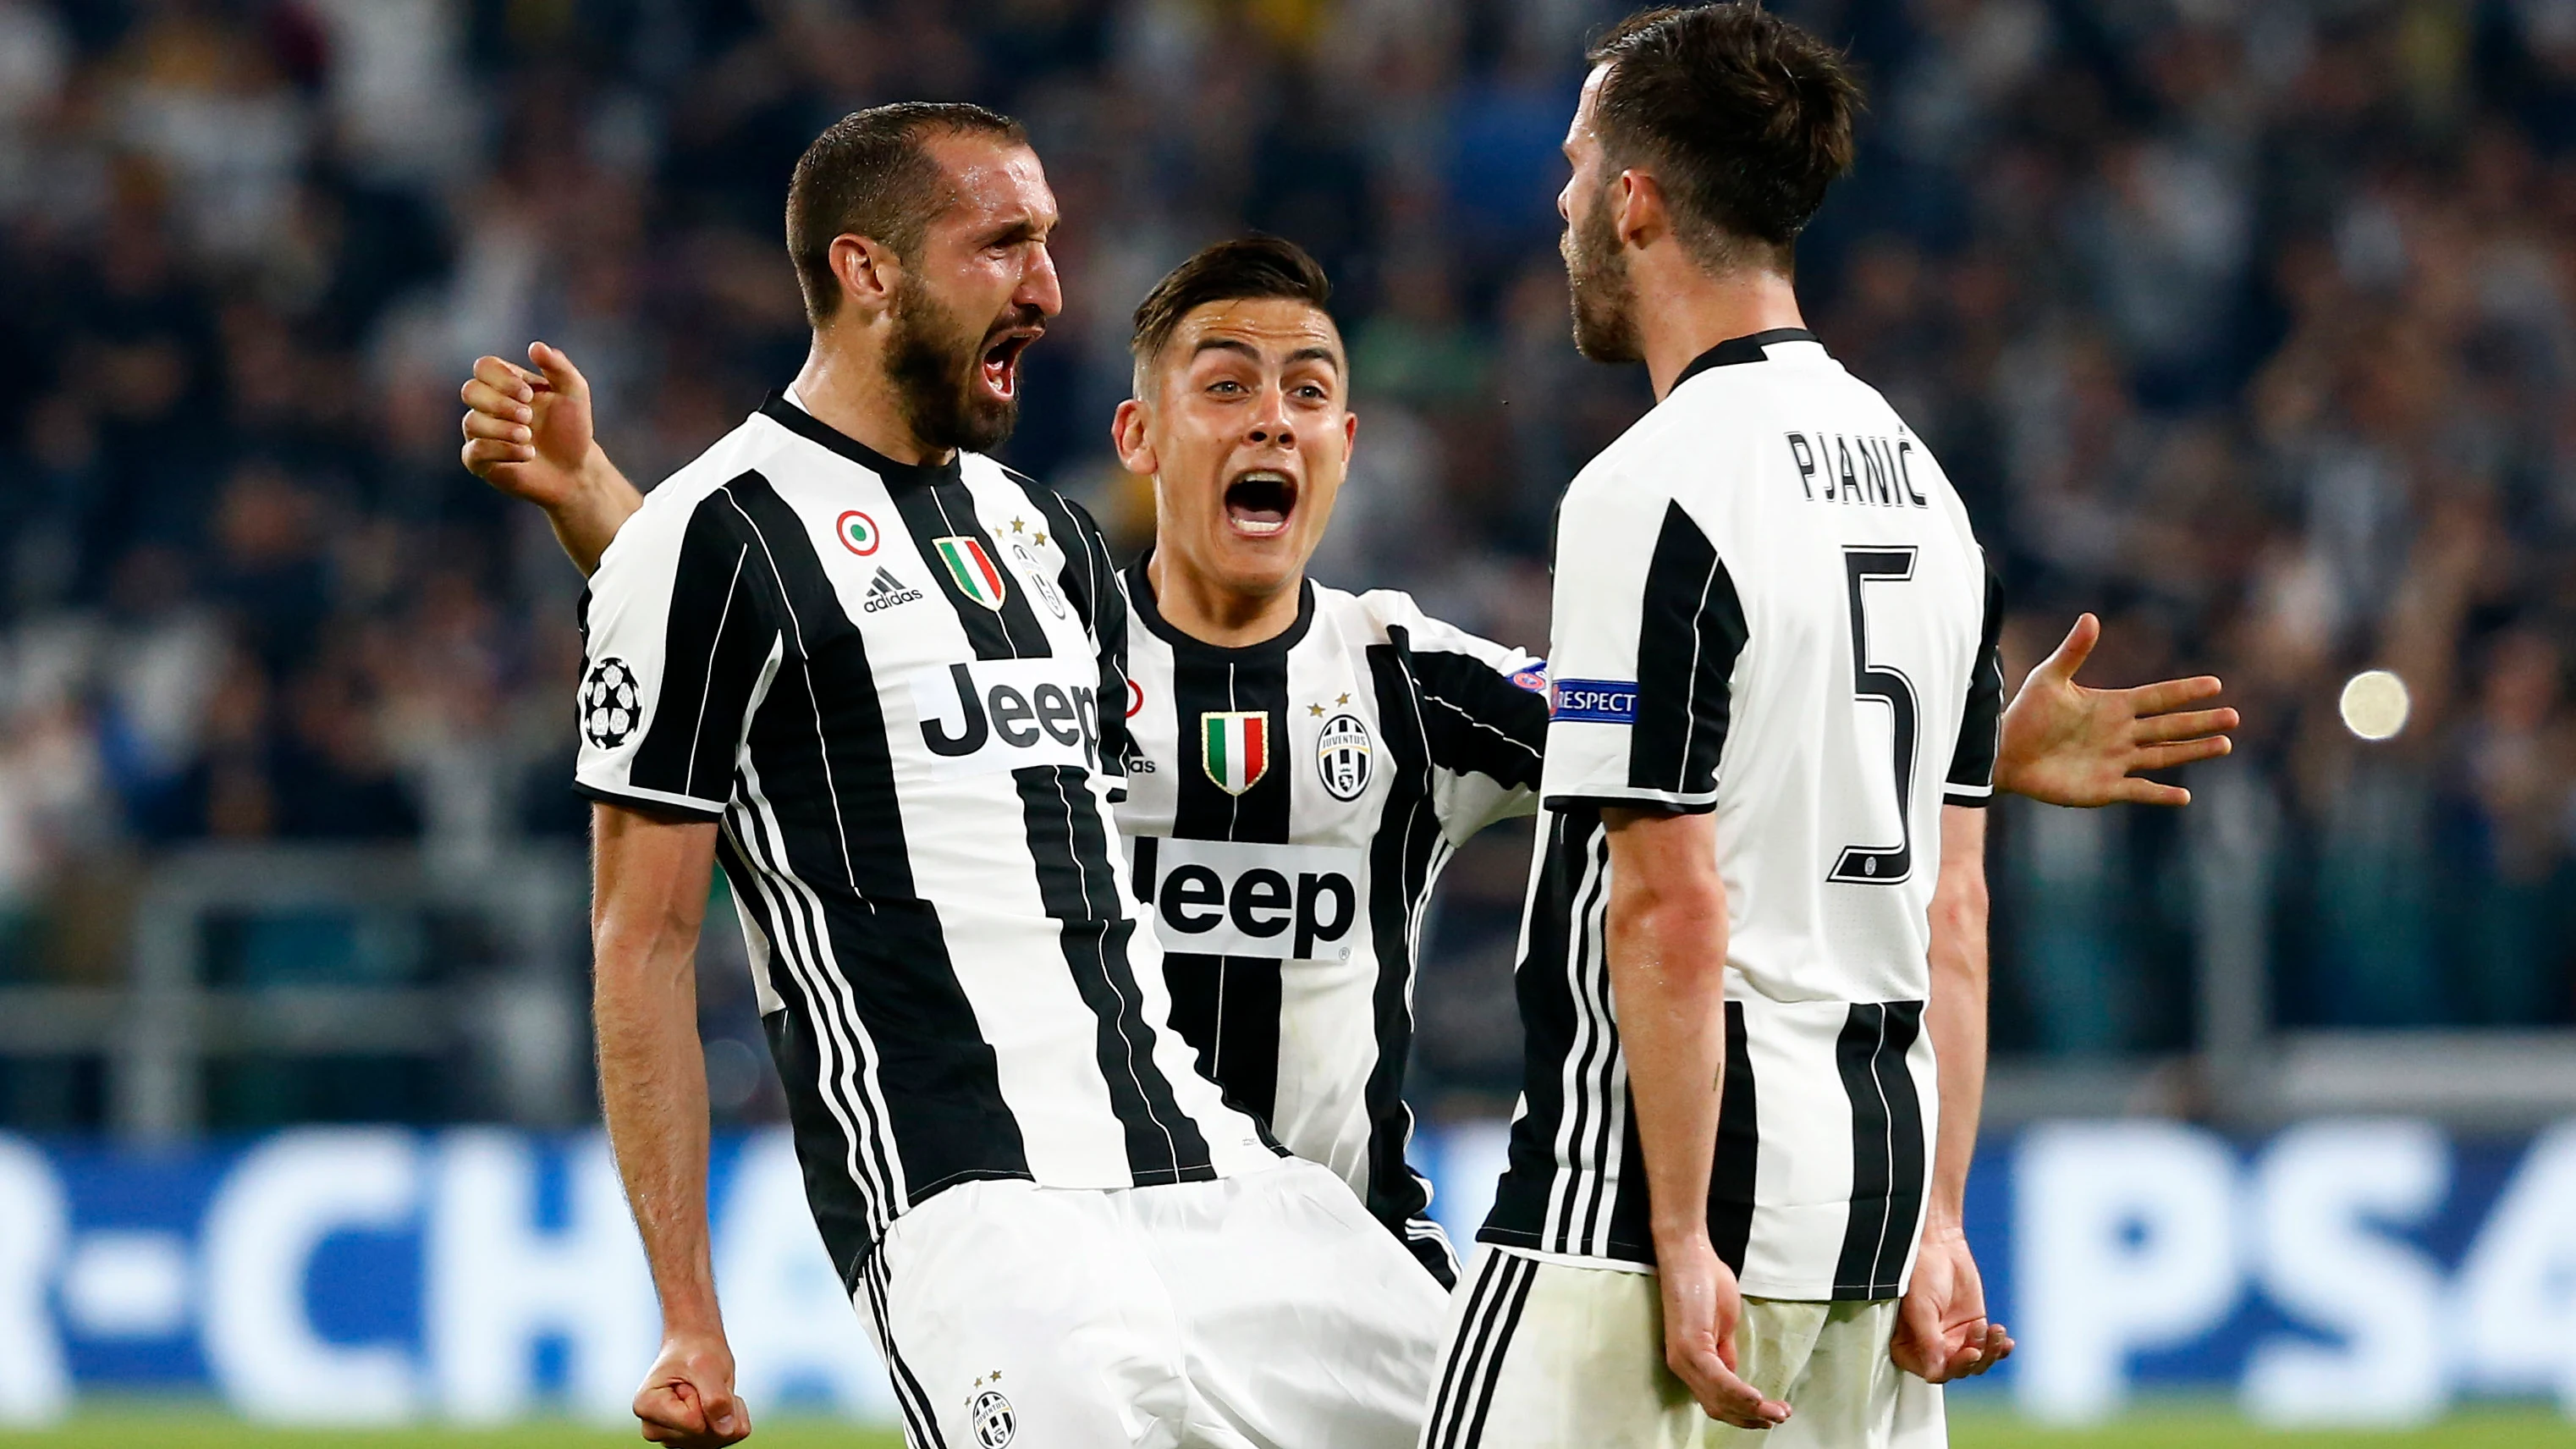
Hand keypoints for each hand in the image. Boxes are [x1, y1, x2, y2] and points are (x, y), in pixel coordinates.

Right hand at [460, 341, 602, 510]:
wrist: (576, 468)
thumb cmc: (572, 428)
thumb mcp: (574, 392)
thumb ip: (558, 367)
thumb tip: (535, 346)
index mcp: (505, 383)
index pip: (484, 367)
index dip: (502, 378)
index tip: (529, 394)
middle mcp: (487, 405)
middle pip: (470, 390)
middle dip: (499, 403)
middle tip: (528, 416)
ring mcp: (480, 433)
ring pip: (471, 422)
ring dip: (502, 429)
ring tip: (528, 437)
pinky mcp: (480, 461)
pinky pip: (474, 452)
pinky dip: (501, 450)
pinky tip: (527, 453)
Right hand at [633, 1330, 750, 1446]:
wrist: (696, 1347)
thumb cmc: (695, 1352)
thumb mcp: (706, 1365)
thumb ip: (715, 1398)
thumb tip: (726, 1430)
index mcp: (647, 1406)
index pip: (693, 1421)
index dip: (704, 1397)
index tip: (692, 1379)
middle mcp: (654, 1428)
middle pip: (703, 1434)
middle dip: (716, 1406)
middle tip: (703, 1382)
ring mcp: (673, 1438)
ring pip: (716, 1439)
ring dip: (725, 1411)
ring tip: (708, 1390)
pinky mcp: (692, 1441)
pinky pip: (728, 1438)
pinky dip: (732, 1417)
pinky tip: (717, 1400)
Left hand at [1658, 1232, 1790, 1429]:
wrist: (1690, 1252)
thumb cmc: (1704, 1281)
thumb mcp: (1722, 1325)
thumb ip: (1725, 1352)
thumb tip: (1735, 1374)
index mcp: (1689, 1361)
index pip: (1717, 1400)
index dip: (1744, 1412)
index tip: (1771, 1415)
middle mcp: (1682, 1364)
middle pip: (1719, 1406)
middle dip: (1752, 1417)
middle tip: (1780, 1418)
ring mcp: (1684, 1357)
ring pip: (1720, 1398)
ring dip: (1753, 1409)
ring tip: (1778, 1412)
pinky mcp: (1690, 1346)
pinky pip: (1718, 1380)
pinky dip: (1740, 1393)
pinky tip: (1759, 1398)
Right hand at [1891, 1225, 2011, 1383]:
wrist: (1938, 1245)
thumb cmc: (1919, 1270)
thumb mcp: (1921, 1307)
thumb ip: (1927, 1341)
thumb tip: (1935, 1372)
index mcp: (1907, 1344)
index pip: (1930, 1371)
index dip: (1951, 1367)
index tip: (1969, 1352)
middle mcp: (1929, 1347)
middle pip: (1956, 1370)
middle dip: (1972, 1358)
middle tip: (1980, 1338)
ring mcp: (1952, 1339)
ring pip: (1975, 1363)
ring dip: (1988, 1351)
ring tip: (1993, 1329)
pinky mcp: (1972, 1329)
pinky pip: (1989, 1349)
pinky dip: (1999, 1349)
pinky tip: (2005, 1341)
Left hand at [1996, 613, 2236, 807]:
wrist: (2005, 754)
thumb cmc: (2026, 715)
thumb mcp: (2049, 679)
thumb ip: (2073, 651)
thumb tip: (2090, 617)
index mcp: (2113, 706)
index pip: (2157, 696)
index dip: (2184, 691)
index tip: (2215, 684)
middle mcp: (2122, 734)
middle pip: (2170, 726)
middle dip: (2201, 721)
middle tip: (2234, 717)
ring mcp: (2117, 761)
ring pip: (2164, 754)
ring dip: (2193, 751)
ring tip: (2224, 745)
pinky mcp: (2105, 788)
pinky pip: (2139, 790)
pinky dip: (2159, 794)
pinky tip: (2184, 795)